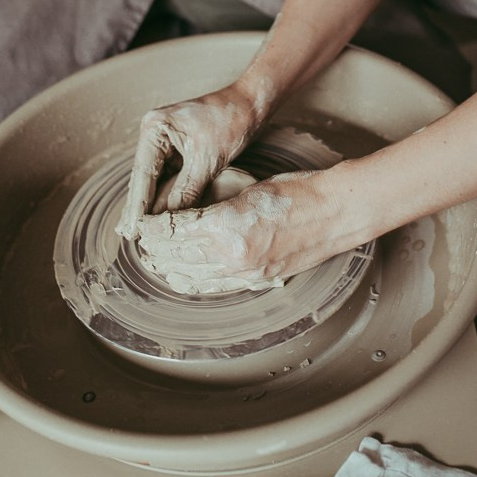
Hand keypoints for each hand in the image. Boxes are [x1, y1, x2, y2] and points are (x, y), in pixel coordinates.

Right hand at [115, 86, 262, 239]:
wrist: (252, 102)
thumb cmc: (232, 120)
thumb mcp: (208, 159)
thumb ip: (187, 190)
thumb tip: (170, 221)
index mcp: (155, 127)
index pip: (143, 173)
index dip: (137, 205)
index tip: (132, 230)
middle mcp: (155, 133)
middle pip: (143, 177)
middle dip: (138, 207)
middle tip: (128, 236)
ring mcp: (166, 141)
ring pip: (155, 180)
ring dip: (149, 204)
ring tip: (136, 233)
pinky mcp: (179, 150)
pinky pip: (168, 177)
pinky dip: (165, 196)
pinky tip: (158, 217)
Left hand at [136, 168, 349, 293]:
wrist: (335, 213)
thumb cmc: (296, 192)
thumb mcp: (247, 189)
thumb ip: (214, 208)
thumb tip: (186, 218)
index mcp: (226, 228)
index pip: (175, 230)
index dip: (154, 228)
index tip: (143, 223)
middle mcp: (232, 257)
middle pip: (178, 256)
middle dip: (156, 249)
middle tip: (141, 242)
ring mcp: (246, 274)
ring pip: (193, 278)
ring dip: (170, 269)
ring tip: (155, 261)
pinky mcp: (257, 281)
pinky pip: (216, 287)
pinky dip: (194, 281)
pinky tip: (183, 276)